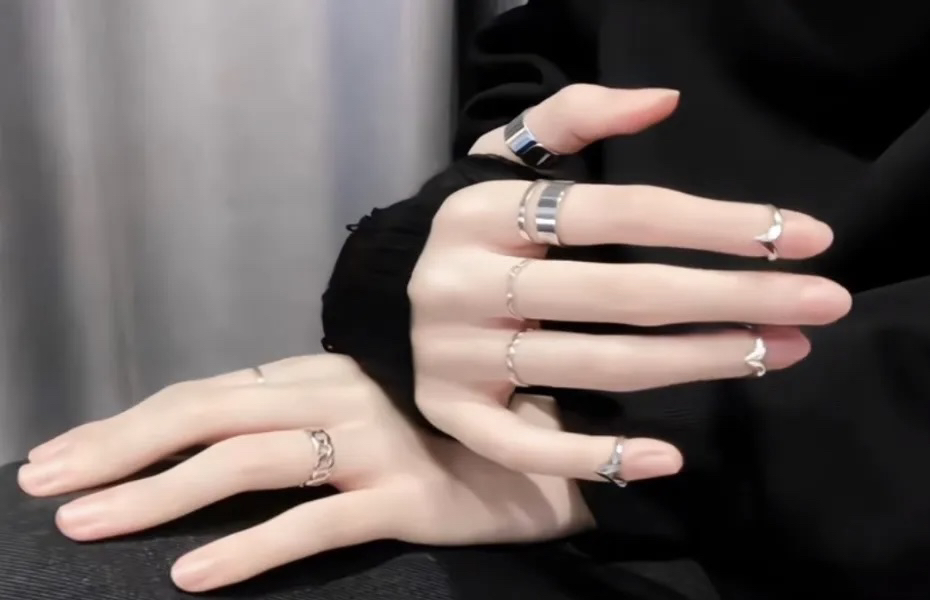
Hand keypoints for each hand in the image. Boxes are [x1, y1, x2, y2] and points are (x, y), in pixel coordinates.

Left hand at [17, 355, 595, 591]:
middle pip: (209, 415)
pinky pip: (314, 523)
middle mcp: (341, 395)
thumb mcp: (371, 412)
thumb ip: (303, 415)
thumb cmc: (453, 434)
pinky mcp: (408, 497)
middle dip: (118, 449)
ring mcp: (375, 444)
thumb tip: (218, 442)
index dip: (129, 421)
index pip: (207, 391)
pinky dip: (247, 547)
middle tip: (44, 484)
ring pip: (247, 463)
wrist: (554, 460)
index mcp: (324, 374)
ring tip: (89, 526)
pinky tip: (193, 574)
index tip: (63, 453)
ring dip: (159, 495)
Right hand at [408, 84, 852, 479]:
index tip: (799, 235)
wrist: (375, 296)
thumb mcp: (498, 157)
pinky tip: (669, 458)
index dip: (711, 223)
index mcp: (486, 211)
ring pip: (594, 367)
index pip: (616, 211)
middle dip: (730, 298)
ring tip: (775, 353)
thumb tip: (664, 101)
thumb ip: (573, 116)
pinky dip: (596, 459)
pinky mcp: (454, 414)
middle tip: (821, 303)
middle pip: (620, 294)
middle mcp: (468, 282)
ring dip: (694, 364)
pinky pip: (526, 447)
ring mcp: (458, 356)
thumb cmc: (461, 228)